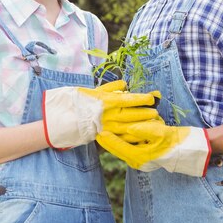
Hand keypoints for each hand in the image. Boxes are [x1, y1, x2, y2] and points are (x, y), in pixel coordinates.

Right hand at [43, 80, 159, 148]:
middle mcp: (108, 114)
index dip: (142, 99)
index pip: (129, 100)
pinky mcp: (105, 135)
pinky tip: (141, 134)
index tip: (152, 97)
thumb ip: (112, 87)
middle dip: (145, 113)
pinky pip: (121, 136)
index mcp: (107, 101)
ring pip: (129, 126)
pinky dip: (132, 135)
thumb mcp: (96, 90)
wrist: (66, 118)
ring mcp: (107, 126)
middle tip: (156, 111)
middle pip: (132, 114)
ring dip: (142, 125)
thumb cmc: (81, 100)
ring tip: (152, 122)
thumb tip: (125, 85)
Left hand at [96, 120, 210, 176]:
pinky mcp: (143, 156)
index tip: (99, 131)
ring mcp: (140, 160)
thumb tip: (129, 128)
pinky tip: (116, 133)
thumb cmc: (175, 140)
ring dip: (113, 141)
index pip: (119, 148)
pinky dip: (120, 141)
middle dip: (107, 141)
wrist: (187, 149)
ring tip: (103, 131)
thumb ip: (144, 130)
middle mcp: (138, 161)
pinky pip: (127, 148)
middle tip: (96, 130)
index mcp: (141, 157)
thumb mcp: (161, 133)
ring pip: (121, 150)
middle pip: (117, 150)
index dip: (108, 139)